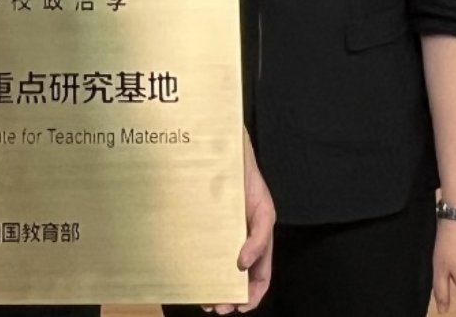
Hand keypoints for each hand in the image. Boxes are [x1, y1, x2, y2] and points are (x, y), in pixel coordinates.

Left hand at [202, 137, 275, 312]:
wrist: (228, 153)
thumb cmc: (249, 182)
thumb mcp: (263, 211)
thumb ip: (259, 238)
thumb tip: (243, 263)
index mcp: (256, 242)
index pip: (259, 277)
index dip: (252, 296)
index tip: (240, 307)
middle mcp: (238, 242)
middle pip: (235, 278)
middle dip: (229, 296)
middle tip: (216, 306)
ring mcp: (219, 235)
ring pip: (216, 268)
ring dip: (212, 285)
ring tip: (203, 297)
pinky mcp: (202, 226)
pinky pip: (199, 249)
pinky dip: (197, 263)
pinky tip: (192, 270)